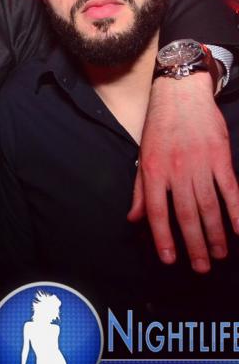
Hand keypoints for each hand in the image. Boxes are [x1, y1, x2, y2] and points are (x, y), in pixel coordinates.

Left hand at [129, 73, 238, 272]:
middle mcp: (176, 170)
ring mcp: (200, 164)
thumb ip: (140, 191)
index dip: (162, 238)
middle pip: (186, 215)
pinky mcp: (220, 157)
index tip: (169, 259)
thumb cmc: (159, 128)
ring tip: (218, 255)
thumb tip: (134, 219)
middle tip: (201, 267)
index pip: (157, 212)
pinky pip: (230, 190)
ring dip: (215, 234)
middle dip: (194, 244)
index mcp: (153, 171)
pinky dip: (236, 212)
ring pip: (209, 206)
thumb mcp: (142, 157)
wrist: (180, 95)